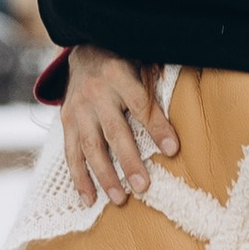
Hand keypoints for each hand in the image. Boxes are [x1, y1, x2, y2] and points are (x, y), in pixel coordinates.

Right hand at [60, 46, 177, 206]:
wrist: (85, 50)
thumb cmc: (124, 62)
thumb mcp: (141, 64)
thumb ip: (156, 87)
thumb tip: (181, 116)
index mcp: (119, 76)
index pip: (140, 105)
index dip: (157, 127)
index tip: (173, 150)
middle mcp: (96, 93)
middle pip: (115, 131)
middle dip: (129, 161)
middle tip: (143, 186)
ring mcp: (78, 109)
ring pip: (91, 147)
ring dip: (104, 176)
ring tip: (120, 199)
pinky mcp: (67, 121)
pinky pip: (71, 153)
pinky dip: (80, 177)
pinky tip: (90, 198)